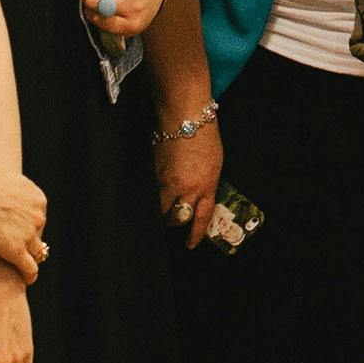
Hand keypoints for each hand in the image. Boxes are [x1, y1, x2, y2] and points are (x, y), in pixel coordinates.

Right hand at [0, 161, 47, 280]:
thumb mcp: (10, 181)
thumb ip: (17, 192)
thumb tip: (12, 196)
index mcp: (38, 200)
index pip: (38, 218)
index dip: (28, 226)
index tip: (18, 231)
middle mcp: (39, 217)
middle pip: (38, 234)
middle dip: (29, 241)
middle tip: (17, 247)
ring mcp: (29, 235)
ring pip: (37, 253)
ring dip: (32, 259)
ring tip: (25, 268)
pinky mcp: (16, 251)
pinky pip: (30, 268)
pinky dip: (30, 276)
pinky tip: (26, 280)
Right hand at [154, 116, 223, 253]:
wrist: (185, 118)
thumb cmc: (204, 136)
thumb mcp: (214, 165)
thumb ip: (206, 184)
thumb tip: (197, 197)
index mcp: (206, 186)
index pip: (200, 218)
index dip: (195, 235)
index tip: (190, 244)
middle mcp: (186, 188)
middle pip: (177, 218)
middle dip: (175, 222)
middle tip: (173, 219)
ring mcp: (167, 181)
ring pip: (160, 209)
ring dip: (160, 210)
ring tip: (160, 206)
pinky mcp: (152, 172)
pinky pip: (149, 191)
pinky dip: (150, 194)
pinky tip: (149, 190)